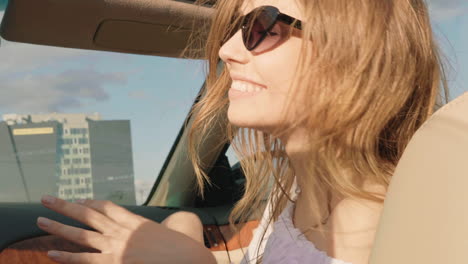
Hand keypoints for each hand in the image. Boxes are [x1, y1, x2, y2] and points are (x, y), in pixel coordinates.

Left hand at [37, 195, 214, 263]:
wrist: (186, 258)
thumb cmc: (178, 248)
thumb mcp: (163, 233)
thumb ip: (146, 230)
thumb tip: (139, 230)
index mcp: (133, 220)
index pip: (106, 207)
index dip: (91, 202)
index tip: (80, 200)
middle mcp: (121, 230)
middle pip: (87, 214)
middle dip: (65, 206)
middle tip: (46, 199)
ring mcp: (115, 246)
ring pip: (80, 233)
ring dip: (58, 226)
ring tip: (40, 219)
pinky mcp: (112, 263)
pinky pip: (84, 259)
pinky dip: (67, 256)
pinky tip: (51, 252)